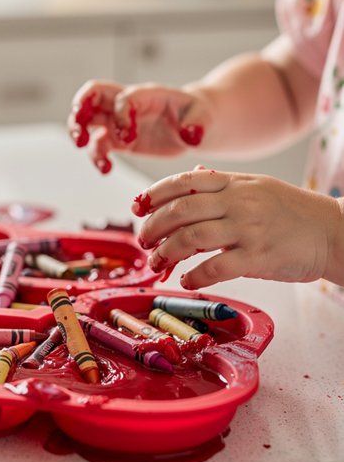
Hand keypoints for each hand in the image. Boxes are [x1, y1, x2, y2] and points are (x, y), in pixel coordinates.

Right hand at [67, 80, 208, 173]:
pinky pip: (99, 144)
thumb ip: (196, 125)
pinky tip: (106, 170)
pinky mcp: (119, 139)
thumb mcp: (203, 117)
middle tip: (81, 132)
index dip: (121, 116)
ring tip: (82, 147)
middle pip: (93, 94)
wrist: (195, 123)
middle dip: (81, 109)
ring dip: (78, 131)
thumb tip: (190, 136)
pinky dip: (96, 157)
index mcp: (147, 95)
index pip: (124, 97)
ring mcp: (120, 121)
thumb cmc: (198, 114)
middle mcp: (128, 104)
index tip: (129, 137)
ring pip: (89, 119)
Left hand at [132, 167, 343, 287]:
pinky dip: (194, 275)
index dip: (155, 193)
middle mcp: (238, 202)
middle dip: (153, 227)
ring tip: (157, 263)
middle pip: (181, 210)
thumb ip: (222, 185)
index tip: (137, 207)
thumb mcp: (257, 186)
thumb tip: (188, 181)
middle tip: (143, 241)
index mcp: (234, 182)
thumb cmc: (292, 212)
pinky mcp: (259, 257)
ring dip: (167, 253)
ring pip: (192, 237)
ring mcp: (248, 229)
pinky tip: (186, 280)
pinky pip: (217, 267)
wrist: (332, 231)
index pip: (184, 181)